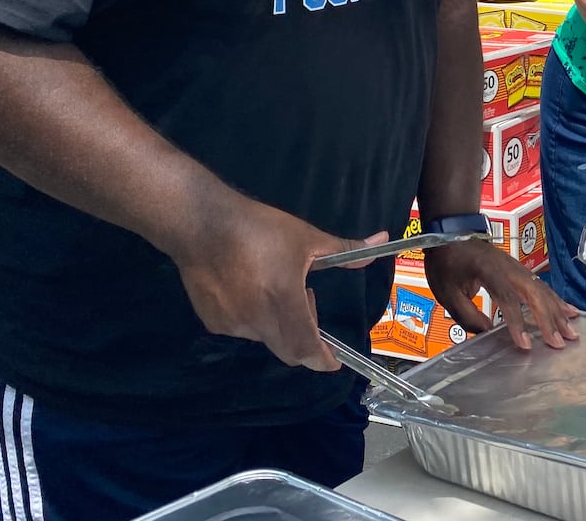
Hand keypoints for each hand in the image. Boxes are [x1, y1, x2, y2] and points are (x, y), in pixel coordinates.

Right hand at [170, 194, 387, 372]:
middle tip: (309, 302)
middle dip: (306, 338)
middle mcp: (256, 320)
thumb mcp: (307, 237)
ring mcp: (232, 324)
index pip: (306, 348)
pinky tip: (251, 289)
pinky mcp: (212, 321)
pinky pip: (243, 329)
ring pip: (266, 338)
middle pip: (288, 350)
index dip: (323, 359)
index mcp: (283, 301)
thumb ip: (346, 249)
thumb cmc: (259, 229)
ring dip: (280, 324)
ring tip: (278, 286)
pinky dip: (256, 318)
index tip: (335, 362)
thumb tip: (383, 240)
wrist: (201, 223)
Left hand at [424, 239, 579, 351]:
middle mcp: (509, 268)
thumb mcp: (446, 290)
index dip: (517, 323)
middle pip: (534, 294)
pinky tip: (571, 312)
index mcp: (489, 271)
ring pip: (543, 290)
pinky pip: (543, 286)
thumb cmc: (447, 261)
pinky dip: (558, 300)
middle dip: (548, 320)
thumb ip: (466, 314)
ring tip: (571, 332)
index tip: (526, 345)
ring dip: (558, 312)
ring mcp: (518, 267)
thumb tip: (489, 333)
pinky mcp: (521, 270)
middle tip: (559, 343)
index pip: (507, 298)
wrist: (453, 231)